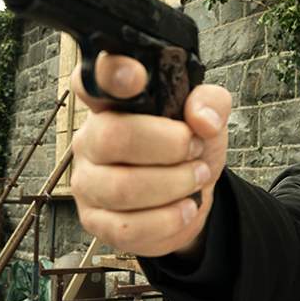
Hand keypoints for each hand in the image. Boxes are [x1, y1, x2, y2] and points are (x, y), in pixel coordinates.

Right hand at [69, 52, 229, 256]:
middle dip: (168, 145)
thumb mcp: (209, 118)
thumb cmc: (189, 149)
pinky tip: (185, 208)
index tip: (136, 75)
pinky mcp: (97, 221)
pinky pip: (128, 226)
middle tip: (194, 148)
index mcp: (112, 104)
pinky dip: (168, 219)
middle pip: (113, 137)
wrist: (192, 198)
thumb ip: (210, 103)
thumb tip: (202, 118)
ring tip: (196, 177)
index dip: (109, 74)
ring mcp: (88, 182)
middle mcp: (91, 139)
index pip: (92, 80)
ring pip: (123, 188)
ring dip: (174, 184)